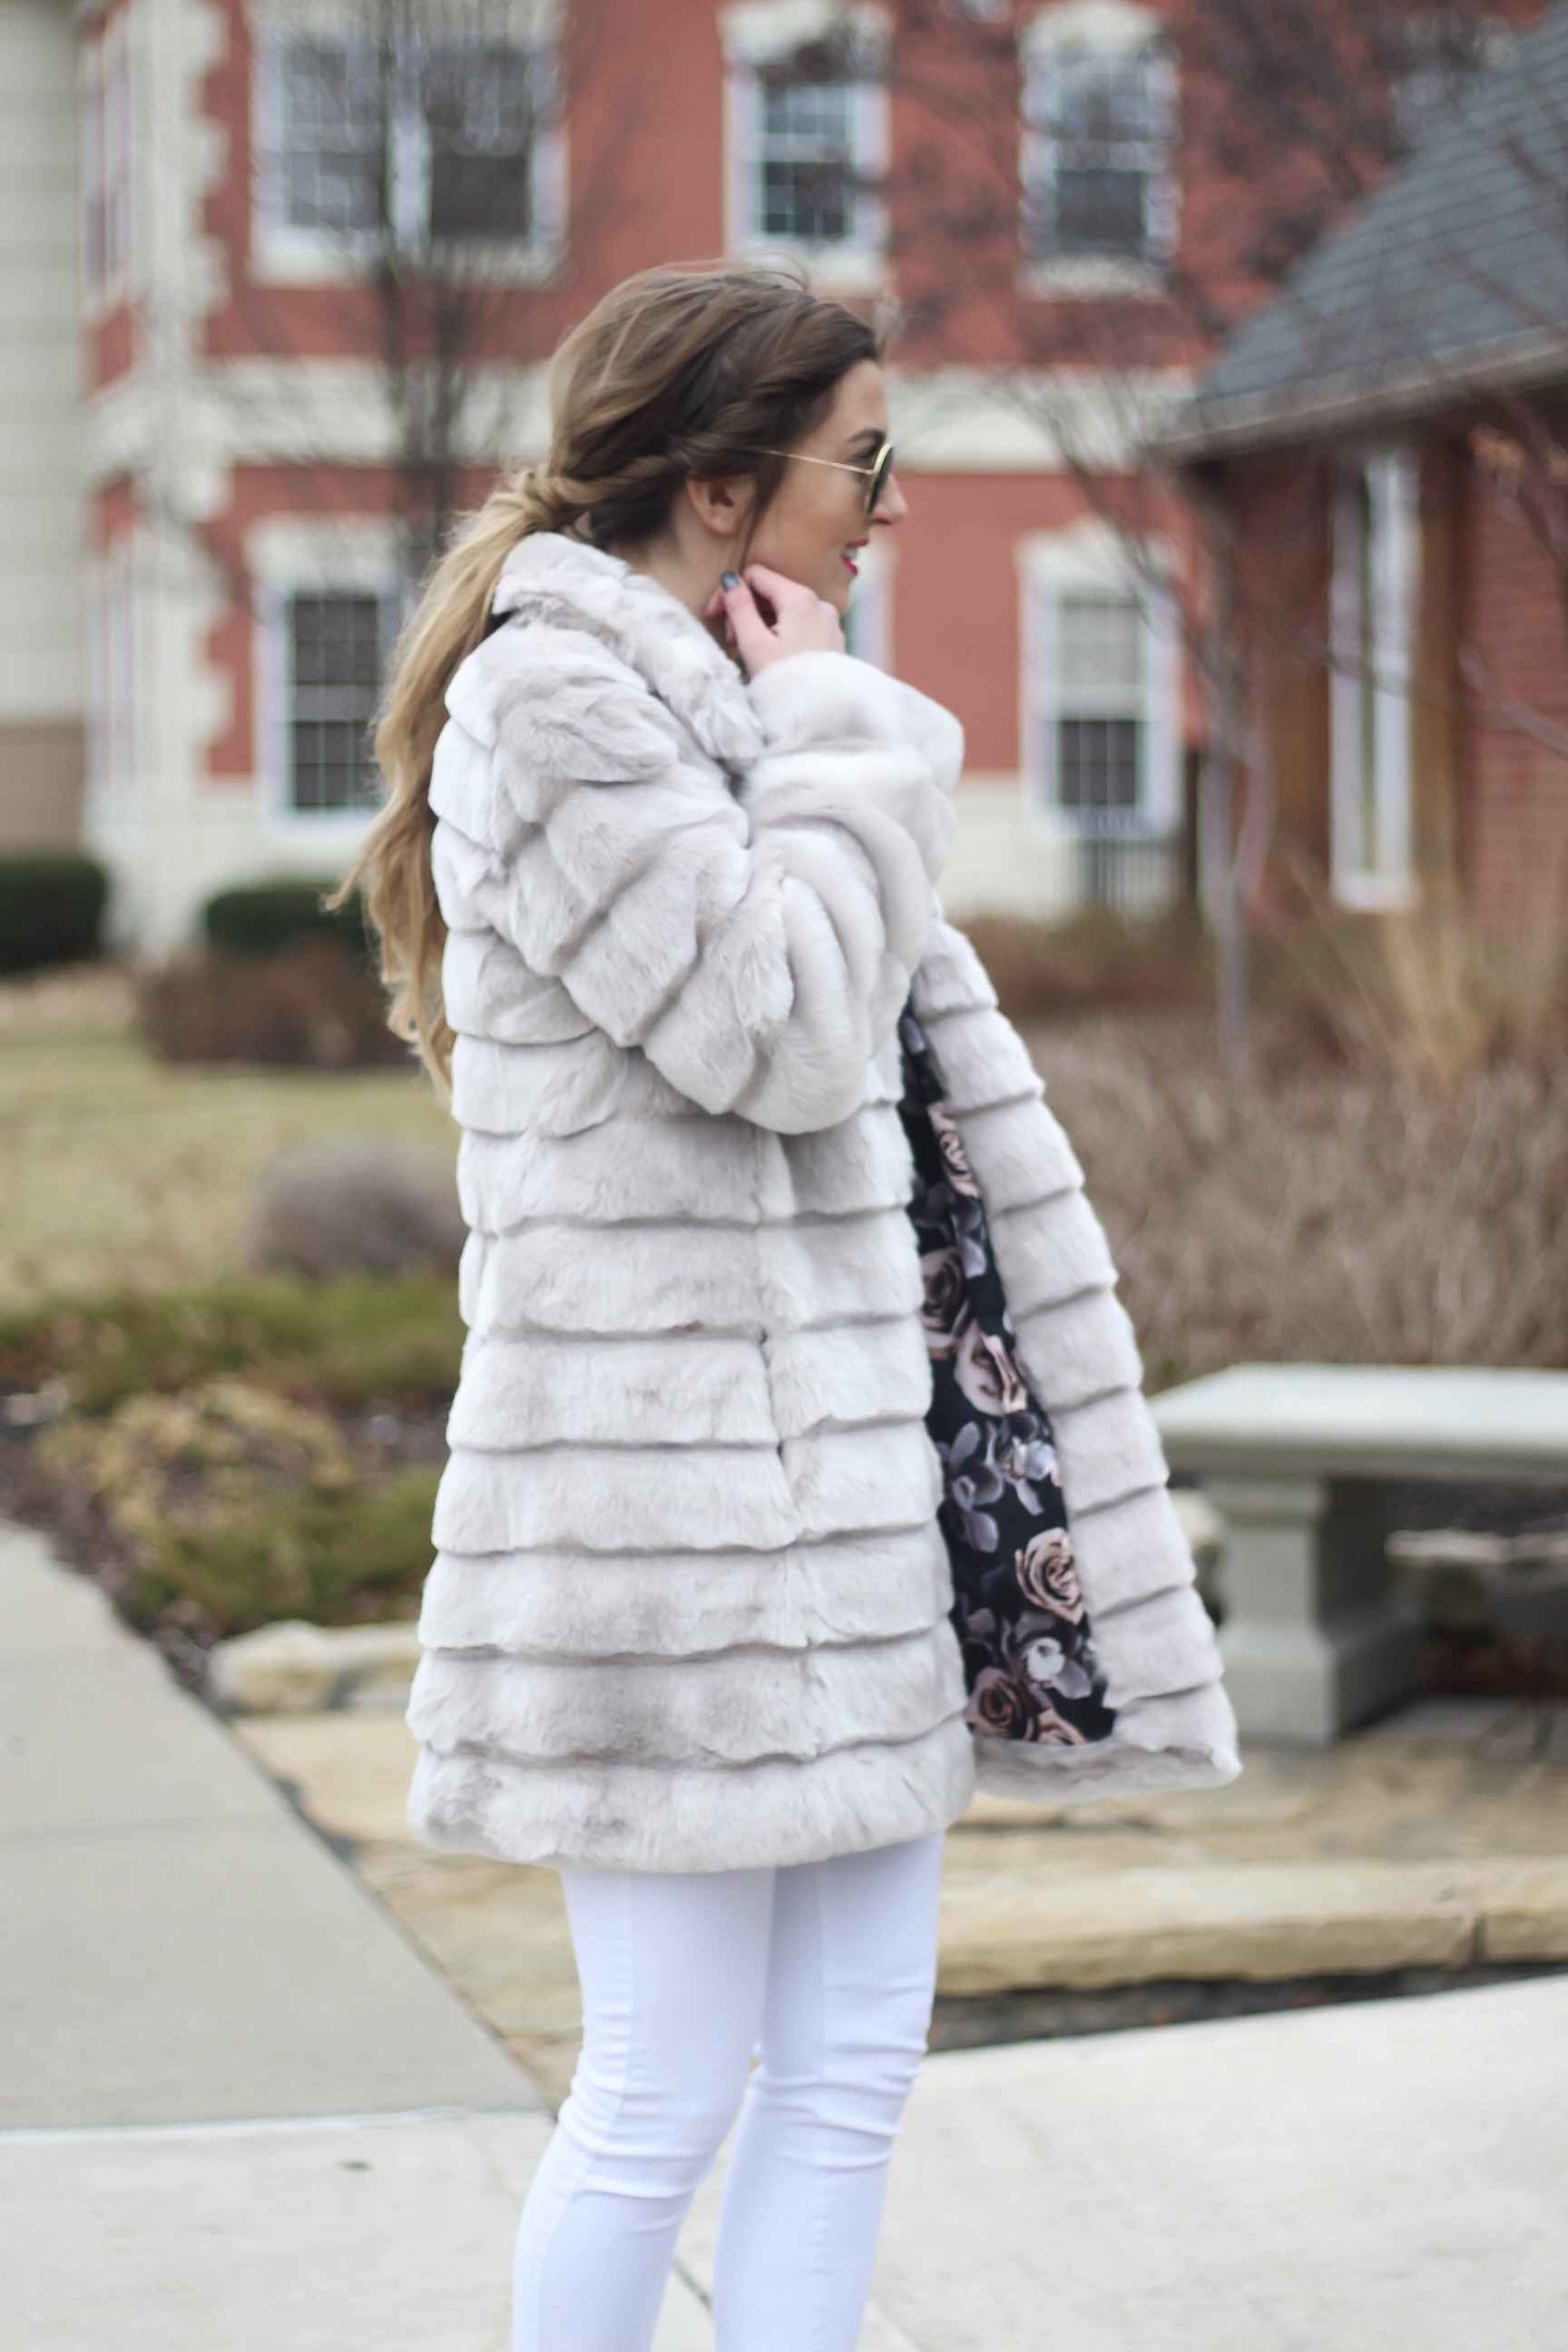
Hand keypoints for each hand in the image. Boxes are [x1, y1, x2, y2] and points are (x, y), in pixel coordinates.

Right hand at [705, 563, 844, 676]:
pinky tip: (772, 656)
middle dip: (746, 610)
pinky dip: (781, 633)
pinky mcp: (832, 640)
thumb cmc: (785, 682)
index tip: (715, 615)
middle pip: (772, 592)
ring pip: (785, 610)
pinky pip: (800, 626)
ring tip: (749, 651)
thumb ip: (739, 607)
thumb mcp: (754, 643)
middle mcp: (820, 604)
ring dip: (761, 624)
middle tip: (731, 639)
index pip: (756, 575)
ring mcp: (829, 622)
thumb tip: (730, 579)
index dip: (730, 591)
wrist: (822, 716)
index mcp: (800, 598)